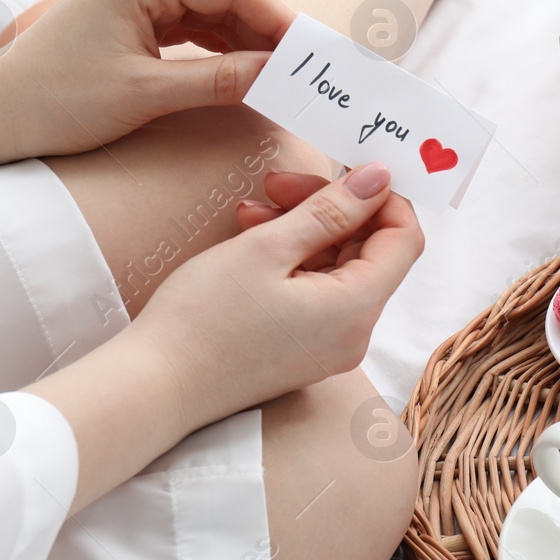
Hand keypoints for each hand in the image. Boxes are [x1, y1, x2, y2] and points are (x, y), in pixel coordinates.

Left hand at [0, 0, 294, 156]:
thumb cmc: (56, 102)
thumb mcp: (146, 93)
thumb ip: (219, 80)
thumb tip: (280, 74)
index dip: (281, 20)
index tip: (313, 54)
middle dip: (272, 32)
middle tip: (311, 69)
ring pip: (215, 12)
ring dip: (252, 42)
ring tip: (288, 76)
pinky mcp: (135, 19)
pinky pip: (195, 27)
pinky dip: (226, 50)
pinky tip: (252, 74)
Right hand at [27, 161, 422, 510]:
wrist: (154, 389)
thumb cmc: (203, 320)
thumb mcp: (268, 248)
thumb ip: (330, 210)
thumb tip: (380, 179)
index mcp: (358, 309)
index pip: (404, 238)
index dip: (382, 198)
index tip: (343, 170)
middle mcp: (355, 334)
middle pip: (369, 251)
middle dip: (330, 208)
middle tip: (276, 182)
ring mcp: (330, 347)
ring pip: (338, 268)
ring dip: (302, 230)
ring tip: (249, 211)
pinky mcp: (304, 352)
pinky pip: (317, 293)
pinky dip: (292, 261)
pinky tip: (250, 239)